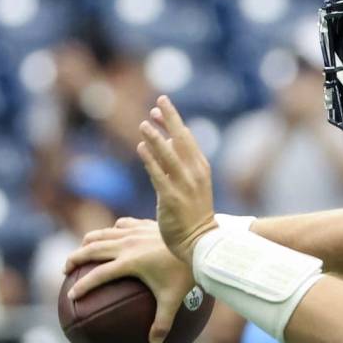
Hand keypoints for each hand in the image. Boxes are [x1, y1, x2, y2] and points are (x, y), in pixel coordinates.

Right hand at [64, 217, 196, 342]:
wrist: (201, 242)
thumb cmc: (186, 272)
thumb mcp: (174, 299)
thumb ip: (163, 322)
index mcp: (130, 262)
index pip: (98, 275)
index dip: (83, 286)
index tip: (72, 296)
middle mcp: (128, 244)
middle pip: (92, 249)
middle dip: (75, 259)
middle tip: (65, 269)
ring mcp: (135, 231)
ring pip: (102, 234)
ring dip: (88, 242)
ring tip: (81, 251)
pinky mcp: (144, 224)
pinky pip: (121, 224)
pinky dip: (112, 231)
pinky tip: (113, 236)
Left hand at [137, 95, 217, 264]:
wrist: (201, 241)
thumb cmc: (194, 214)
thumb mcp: (192, 184)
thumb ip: (179, 163)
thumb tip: (164, 140)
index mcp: (201, 168)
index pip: (187, 138)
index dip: (173, 120)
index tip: (160, 106)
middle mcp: (195, 173)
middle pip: (181, 140)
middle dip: (170, 119)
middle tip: (158, 101)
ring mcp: (185, 186)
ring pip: (169, 155)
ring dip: (156, 138)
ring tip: (143, 123)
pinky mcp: (172, 198)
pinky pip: (159, 175)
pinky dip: (151, 160)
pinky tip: (140, 148)